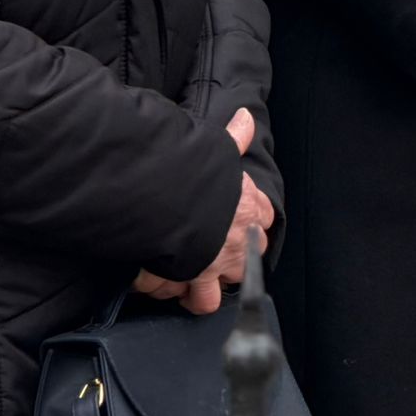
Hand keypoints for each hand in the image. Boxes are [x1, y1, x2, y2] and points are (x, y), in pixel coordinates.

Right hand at [133, 107, 273, 315]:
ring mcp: (209, 269)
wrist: (161, 192)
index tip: (239, 217)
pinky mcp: (181, 283)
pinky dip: (162, 290)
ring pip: (211, 298)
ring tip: (182, 279)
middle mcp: (233, 245)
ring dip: (196, 290)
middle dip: (229, 262)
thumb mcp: (218, 147)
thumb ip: (234, 138)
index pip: (263, 220)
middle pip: (244, 265)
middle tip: (210, 251)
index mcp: (246, 210)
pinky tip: (152, 278)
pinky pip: (175, 297)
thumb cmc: (193, 169)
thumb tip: (246, 117)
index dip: (251, 219)